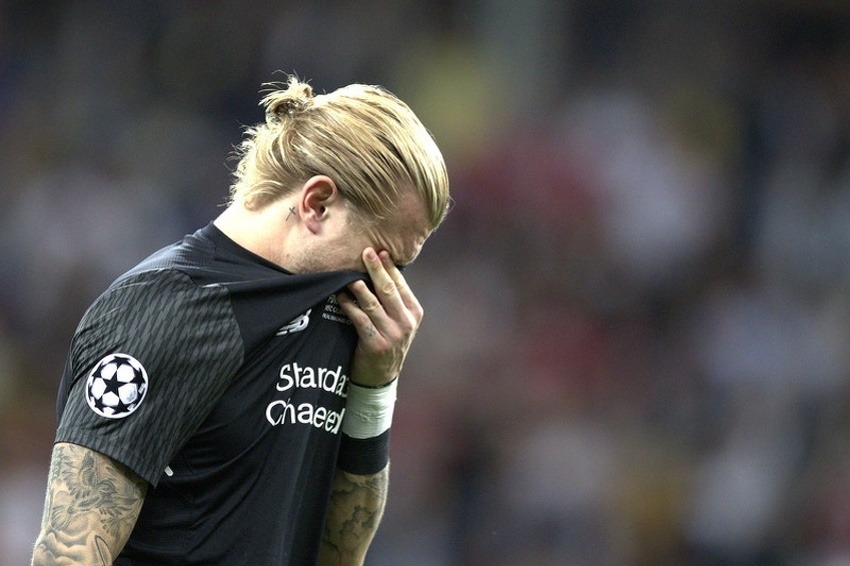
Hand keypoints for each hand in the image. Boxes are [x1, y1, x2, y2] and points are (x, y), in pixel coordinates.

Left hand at [337, 247, 422, 386]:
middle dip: (376, 269)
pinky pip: (360, 319)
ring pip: (373, 303)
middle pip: (388, 290)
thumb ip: (393, 301)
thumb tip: (379, 270)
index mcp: (414, 312)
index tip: (379, 251)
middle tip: (366, 252)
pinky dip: (349, 305)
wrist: (382, 376)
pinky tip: (341, 296)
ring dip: (359, 286)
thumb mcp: (399, 322)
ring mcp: (392, 334)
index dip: (389, 267)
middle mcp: (406, 322)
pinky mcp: (376, 344)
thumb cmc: (387, 342)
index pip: (401, 284)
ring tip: (349, 274)